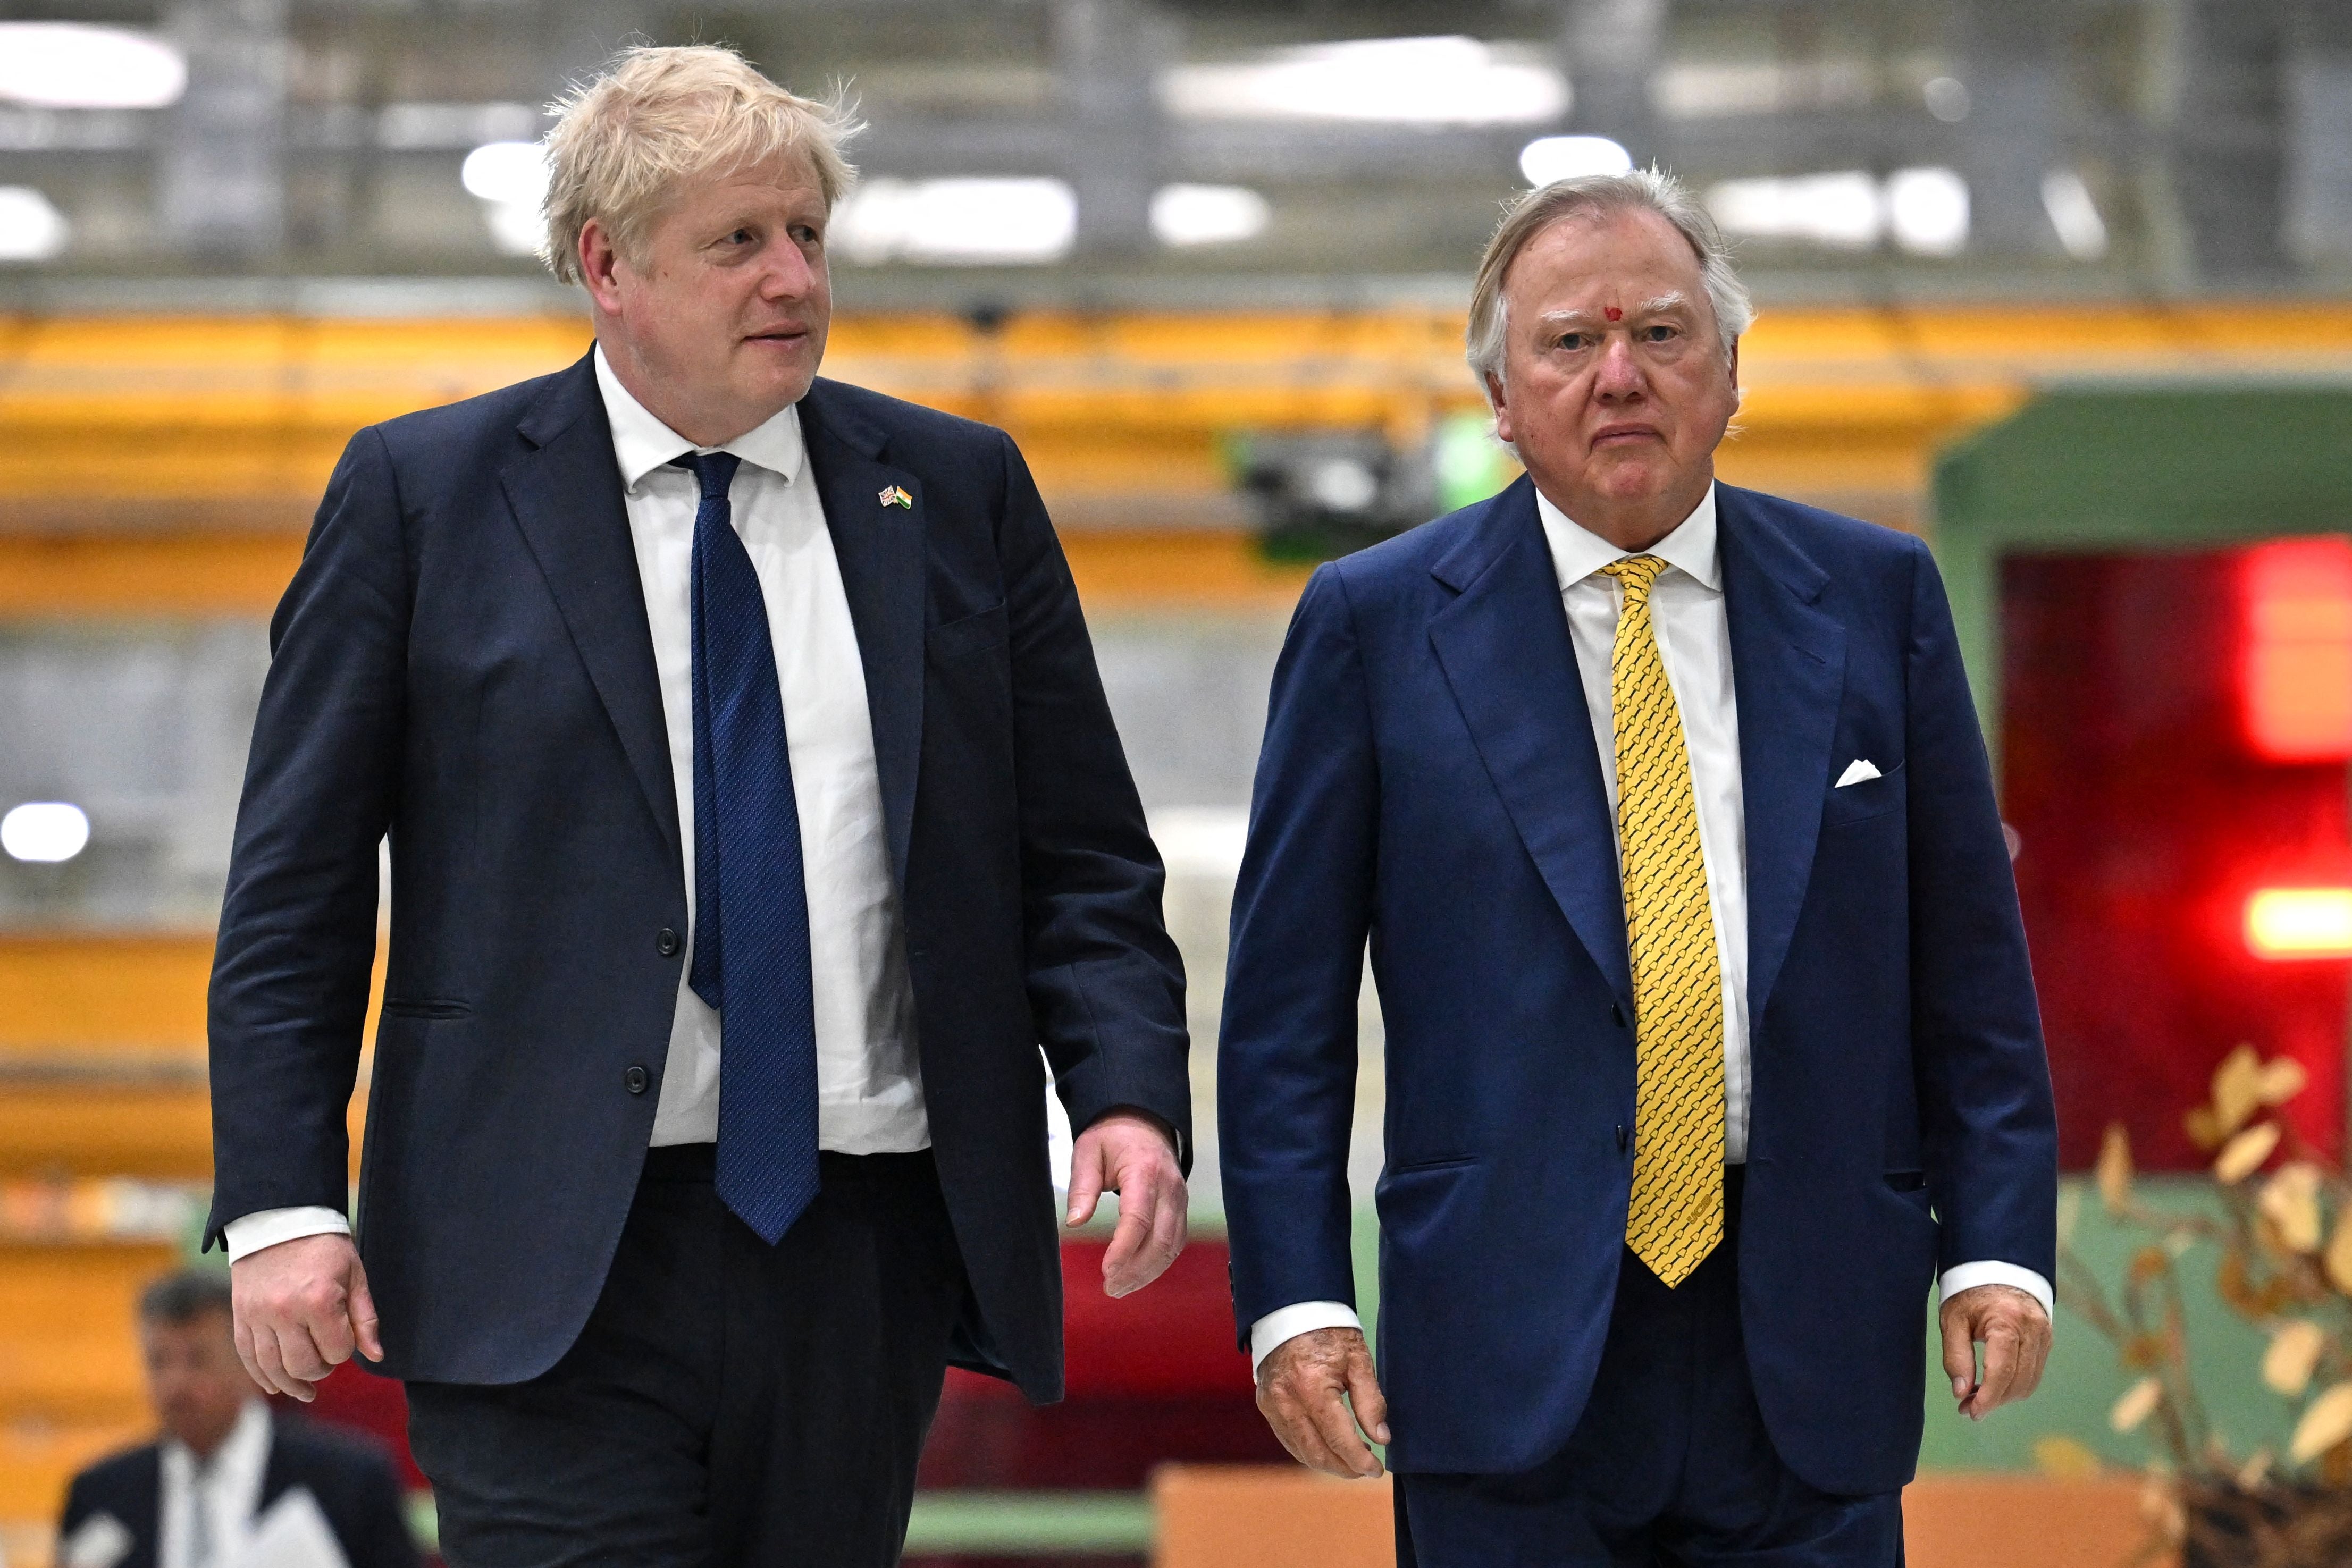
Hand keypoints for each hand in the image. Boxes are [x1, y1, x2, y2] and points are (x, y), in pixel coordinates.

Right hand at [230, 1232, 381, 1400]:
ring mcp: (258, 1316)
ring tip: (306, 1390)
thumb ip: (364, 1318)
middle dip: (321, 1370)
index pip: (337, 1351)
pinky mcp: (241, 1316)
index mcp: (318, 1300)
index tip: (345, 1337)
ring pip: (272, 1369)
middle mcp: (284, 1312)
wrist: (279, 1220)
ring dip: (291, 1384)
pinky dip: (261, 1376)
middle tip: (327, 1362)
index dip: (345, 1350)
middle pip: (304, 1366)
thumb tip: (376, 1356)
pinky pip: (248, 1357)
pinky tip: (274, 1387)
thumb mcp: (354, 1275)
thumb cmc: (324, 1247)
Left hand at [1066, 1108, 1186, 1296]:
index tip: (1106, 1271)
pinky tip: (1137, 1275)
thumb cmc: (1111, 1137)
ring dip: (1147, 1272)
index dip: (1123, 1249)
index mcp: (1145, 1170)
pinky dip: (1158, 1263)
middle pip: (1160, 1240)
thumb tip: (1075, 1223)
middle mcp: (1170, 1187)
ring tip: (1119, 1288)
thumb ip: (1082, 1187)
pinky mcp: (1181, 1208)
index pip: (1138, 1218)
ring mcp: (1180, 1199)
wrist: (1143, 1121)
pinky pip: (1175, 1243)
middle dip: (1135, 1270)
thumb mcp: (1087, 1151)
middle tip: (1109, 1288)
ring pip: (1171, 1247)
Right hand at [1257, 1326, 1389, 1477]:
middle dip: (1344, 1468)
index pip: (1339, 1440)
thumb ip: (1370, 1401)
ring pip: (1301, 1451)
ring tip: (1351, 1460)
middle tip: (1366, 1469)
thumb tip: (1381, 1438)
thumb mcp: (1358, 1360)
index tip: (1377, 1470)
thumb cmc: (1328, 1331)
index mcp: (1311, 1387)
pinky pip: (1288, 1439)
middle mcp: (1286, 1401)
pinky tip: (1328, 1448)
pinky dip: (1309, 1450)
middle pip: (1317, 1453)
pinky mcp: (1265, 1405)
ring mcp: (1271, 1405)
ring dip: (1327, 1463)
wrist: (1291, 1310)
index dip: (1360, 1461)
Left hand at [1939, 1282, 2049, 1420]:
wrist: (1998, 1268)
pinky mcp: (2047, 1341)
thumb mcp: (1952, 1319)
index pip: (2002, 1370)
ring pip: (2029, 1382)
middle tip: (1967, 1408)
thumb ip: (1955, 1356)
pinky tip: (1993, 1386)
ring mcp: (2044, 1335)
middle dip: (1994, 1400)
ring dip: (2004, 1397)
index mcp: (2007, 1320)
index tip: (1970, 1412)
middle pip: (2018, 1381)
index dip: (1987, 1397)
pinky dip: (2014, 1385)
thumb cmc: (1970, 1293)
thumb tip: (1961, 1393)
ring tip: (1977, 1398)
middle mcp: (2032, 1329)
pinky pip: (2034, 1374)